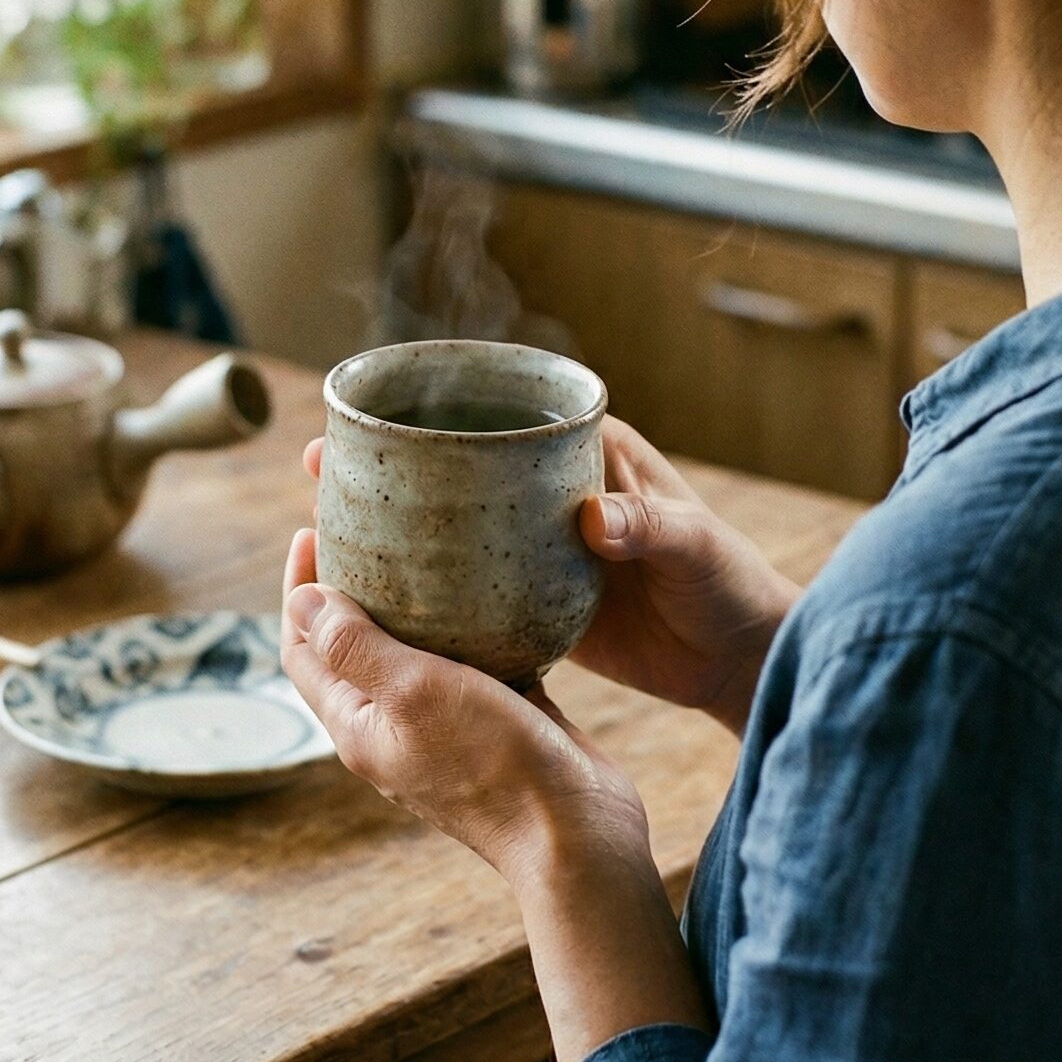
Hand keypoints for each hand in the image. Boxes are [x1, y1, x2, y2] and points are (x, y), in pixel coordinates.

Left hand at [280, 529, 651, 886]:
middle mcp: (394, 728)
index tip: (312, 530)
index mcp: (358, 726)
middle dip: (352, 589)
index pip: (303, 650)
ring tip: (431, 548)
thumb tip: (302, 598)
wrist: (576, 835)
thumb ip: (356, 647)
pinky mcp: (498, 720)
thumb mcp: (413, 692)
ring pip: (415, 653)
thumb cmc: (492, 764)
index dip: (299, 590)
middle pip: (353, 648)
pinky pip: (474, 663)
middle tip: (369, 528)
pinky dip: (474, 625)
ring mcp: (446, 726)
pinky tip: (497, 589)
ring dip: (415, 604)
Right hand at [299, 420, 797, 735]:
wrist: (741, 658)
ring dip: (395, 527)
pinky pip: (466, 589)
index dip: (437, 404)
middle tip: (321, 466)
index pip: (502, 411)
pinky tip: (374, 601)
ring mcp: (532, 549)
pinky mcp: (531, 602)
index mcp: (587, 455)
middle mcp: (548, 495)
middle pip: (456, 466)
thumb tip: (596, 517)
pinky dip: (425, 591)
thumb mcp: (694, 550)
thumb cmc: (729, 585)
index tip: (376, 406)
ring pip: (449, 527)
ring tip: (325, 528)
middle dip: (391, 462)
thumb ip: (651, 526)